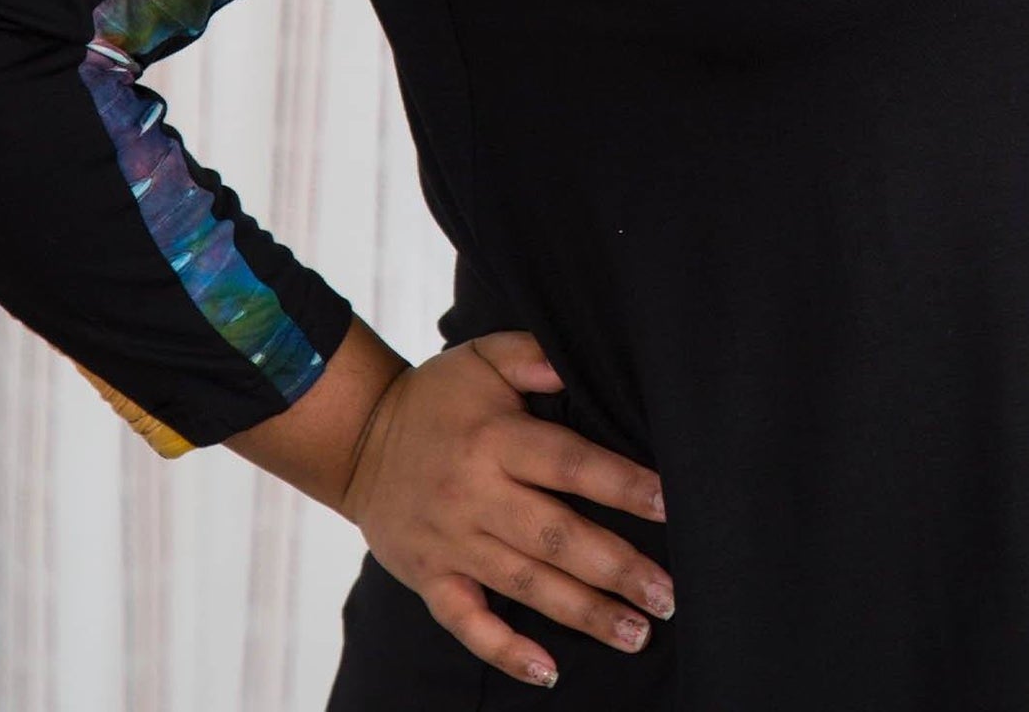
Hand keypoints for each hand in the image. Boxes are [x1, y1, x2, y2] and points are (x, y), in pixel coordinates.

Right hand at [338, 329, 674, 688]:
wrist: (358, 438)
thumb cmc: (437, 397)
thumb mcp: (484, 357)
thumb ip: (534, 357)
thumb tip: (577, 368)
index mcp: (495, 439)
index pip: (569, 464)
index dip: (621, 485)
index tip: (669, 505)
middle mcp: (475, 495)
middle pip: (556, 536)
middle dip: (616, 568)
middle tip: (668, 594)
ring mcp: (451, 542)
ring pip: (525, 585)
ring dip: (583, 614)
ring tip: (636, 633)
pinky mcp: (429, 577)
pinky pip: (466, 622)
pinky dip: (505, 651)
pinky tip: (548, 671)